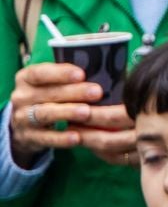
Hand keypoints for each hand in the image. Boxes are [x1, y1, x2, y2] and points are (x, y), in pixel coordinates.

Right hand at [8, 63, 134, 164]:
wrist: (27, 125)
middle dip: (73, 92)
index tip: (82, 74)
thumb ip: (73, 76)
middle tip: (97, 92)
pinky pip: (45, 138)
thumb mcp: (54, 83)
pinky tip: (77, 137)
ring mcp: (22, 118)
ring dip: (67, 112)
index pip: (40, 72)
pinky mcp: (28, 137)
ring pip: (45, 114)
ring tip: (87, 112)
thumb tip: (107, 68)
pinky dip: (61, 138)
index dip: (60, 73)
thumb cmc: (50, 96)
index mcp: (26, 77)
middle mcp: (21, 97)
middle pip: (47, 93)